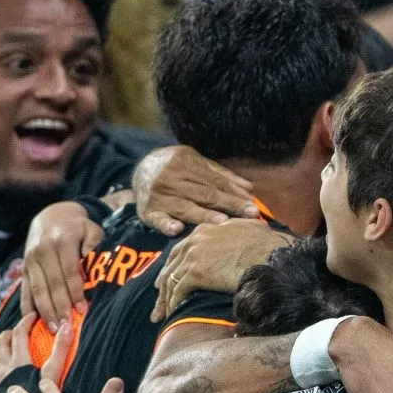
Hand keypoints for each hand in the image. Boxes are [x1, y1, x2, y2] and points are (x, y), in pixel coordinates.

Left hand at [0, 310, 85, 392]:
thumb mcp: (53, 372)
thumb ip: (60, 349)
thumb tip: (67, 326)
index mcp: (18, 360)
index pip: (19, 333)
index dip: (26, 322)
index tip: (33, 316)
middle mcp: (4, 370)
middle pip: (0, 344)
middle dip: (8, 334)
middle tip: (18, 332)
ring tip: (6, 352)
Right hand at [22, 202, 103, 327]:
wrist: (51, 214)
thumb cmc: (77, 227)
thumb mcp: (90, 229)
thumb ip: (94, 245)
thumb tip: (93, 267)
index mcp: (62, 241)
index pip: (69, 271)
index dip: (76, 291)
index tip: (82, 310)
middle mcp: (43, 250)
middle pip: (52, 283)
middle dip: (60, 307)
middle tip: (67, 327)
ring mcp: (31, 259)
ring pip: (38, 289)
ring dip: (45, 311)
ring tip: (53, 329)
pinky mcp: (24, 267)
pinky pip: (25, 289)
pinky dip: (27, 306)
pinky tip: (32, 322)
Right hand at [133, 146, 258, 235]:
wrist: (140, 168)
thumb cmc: (176, 167)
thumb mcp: (196, 162)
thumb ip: (221, 174)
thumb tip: (249, 188)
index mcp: (185, 162)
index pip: (215, 181)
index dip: (235, 193)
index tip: (252, 205)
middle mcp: (171, 177)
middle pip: (205, 194)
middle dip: (229, 205)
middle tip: (250, 215)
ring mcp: (158, 195)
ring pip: (186, 207)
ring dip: (204, 215)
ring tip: (223, 222)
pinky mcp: (147, 211)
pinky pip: (158, 219)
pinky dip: (167, 224)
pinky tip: (177, 230)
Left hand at [149, 219, 292, 321]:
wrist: (272, 255)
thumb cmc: (268, 245)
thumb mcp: (250, 230)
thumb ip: (240, 232)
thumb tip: (247, 236)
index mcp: (207, 229)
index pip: (183, 248)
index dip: (175, 263)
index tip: (169, 276)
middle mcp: (196, 239)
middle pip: (172, 263)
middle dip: (163, 282)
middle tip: (159, 297)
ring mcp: (195, 255)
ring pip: (171, 278)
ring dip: (164, 298)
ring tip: (160, 314)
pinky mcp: (197, 272)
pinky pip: (178, 290)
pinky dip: (173, 303)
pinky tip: (172, 313)